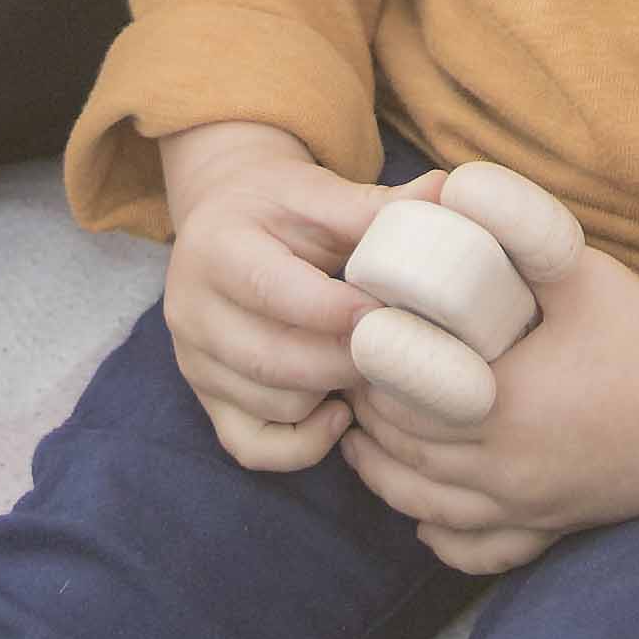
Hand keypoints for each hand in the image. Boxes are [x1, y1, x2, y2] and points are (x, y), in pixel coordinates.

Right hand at [160, 125, 406, 473]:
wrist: (222, 218)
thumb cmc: (281, 206)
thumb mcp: (320, 192)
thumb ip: (378, 204)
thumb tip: (447, 191)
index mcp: (218, 246)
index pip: (274, 291)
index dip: (336, 310)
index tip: (388, 313)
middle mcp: (191, 309)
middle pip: (273, 359)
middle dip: (346, 359)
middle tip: (397, 347)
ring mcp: (193, 361)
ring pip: (272, 405)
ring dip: (332, 394)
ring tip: (371, 366)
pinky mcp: (205, 398)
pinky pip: (252, 447)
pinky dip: (302, 444)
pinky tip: (338, 412)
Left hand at [340, 235, 638, 573]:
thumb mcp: (576, 267)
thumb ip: (512, 224)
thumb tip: (453, 185)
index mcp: (500, 407)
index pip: (399, 400)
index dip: (367, 373)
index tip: (356, 342)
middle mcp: (506, 470)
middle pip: (404, 455)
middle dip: (370, 420)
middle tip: (352, 382)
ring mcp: (530, 506)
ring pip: (428, 508)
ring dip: (387, 477)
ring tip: (364, 442)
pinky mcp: (556, 525)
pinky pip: (480, 551)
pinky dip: (443, 536)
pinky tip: (425, 515)